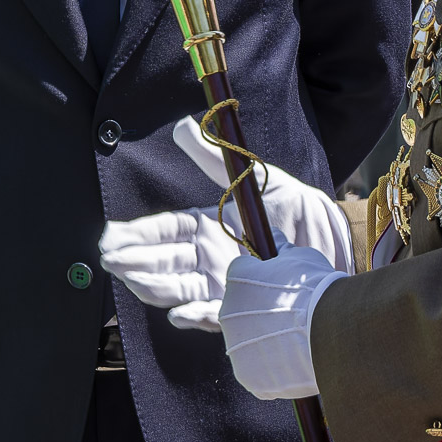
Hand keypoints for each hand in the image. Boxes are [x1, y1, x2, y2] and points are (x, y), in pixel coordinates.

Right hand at [97, 116, 351, 331]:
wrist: (332, 239)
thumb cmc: (293, 208)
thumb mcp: (251, 179)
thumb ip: (214, 159)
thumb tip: (181, 125)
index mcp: (207, 228)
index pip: (163, 232)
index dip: (137, 234)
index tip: (111, 235)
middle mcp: (208, 258)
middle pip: (162, 262)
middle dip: (133, 260)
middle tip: (109, 258)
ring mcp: (221, 284)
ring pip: (176, 289)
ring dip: (151, 285)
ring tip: (128, 277)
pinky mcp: (240, 306)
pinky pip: (212, 315)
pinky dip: (194, 316)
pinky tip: (176, 314)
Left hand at [220, 246, 344, 400]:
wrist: (331, 330)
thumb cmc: (316, 288)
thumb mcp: (300, 258)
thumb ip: (280, 247)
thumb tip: (271, 233)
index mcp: (236, 279)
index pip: (243, 276)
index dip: (264, 281)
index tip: (283, 288)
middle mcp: (226, 312)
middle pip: (244, 311)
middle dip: (264, 313)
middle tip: (294, 317)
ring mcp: (235, 347)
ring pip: (251, 342)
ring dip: (269, 341)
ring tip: (299, 341)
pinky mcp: (247, 375)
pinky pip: (259, 369)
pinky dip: (274, 367)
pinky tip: (296, 360)